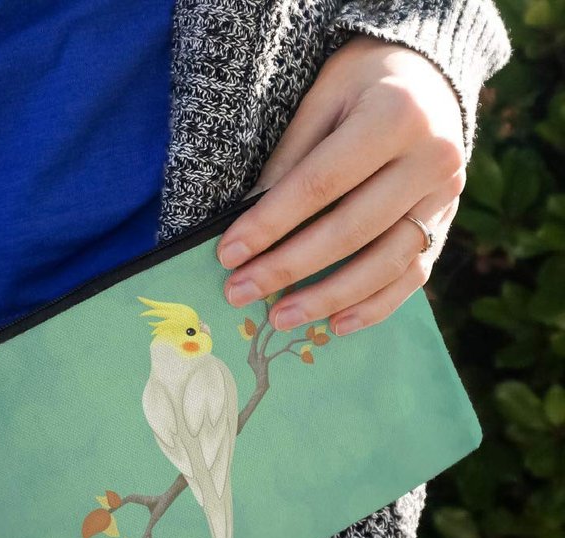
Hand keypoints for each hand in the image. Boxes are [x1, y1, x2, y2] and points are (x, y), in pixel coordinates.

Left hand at [216, 34, 466, 335]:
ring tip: (280, 318)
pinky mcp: (447, 224)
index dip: (270, 224)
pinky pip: (412, 276)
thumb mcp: (319, 100)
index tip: (227, 253)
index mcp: (396, 116)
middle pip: (350, 230)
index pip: (320, 184)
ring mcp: (446, 197)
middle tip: (239, 293)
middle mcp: (432, 159)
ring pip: (385, 263)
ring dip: (328, 298)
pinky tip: (335, 324)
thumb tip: (247, 223)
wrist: (430, 76)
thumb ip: (289, 160)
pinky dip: (374, 306)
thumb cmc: (361, 84)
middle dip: (287, 268)